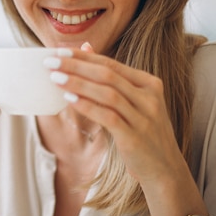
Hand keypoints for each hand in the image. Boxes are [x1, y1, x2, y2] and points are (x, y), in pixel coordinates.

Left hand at [48, 42, 184, 185]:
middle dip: (76, 66)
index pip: (111, 64)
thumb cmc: (142, 132)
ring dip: (78, 84)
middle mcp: (149, 97)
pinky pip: (108, 117)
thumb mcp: (132, 101)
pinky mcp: (135, 137)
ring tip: (55, 78)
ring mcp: (144, 117)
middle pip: (107, 75)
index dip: (83, 56)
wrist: (164, 169)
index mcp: (149, 84)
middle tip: (51, 61)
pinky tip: (69, 100)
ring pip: (107, 93)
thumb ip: (111, 77)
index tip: (59, 50)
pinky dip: (87, 107)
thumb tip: (86, 46)